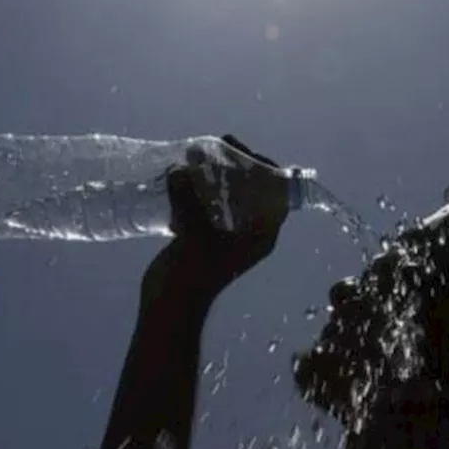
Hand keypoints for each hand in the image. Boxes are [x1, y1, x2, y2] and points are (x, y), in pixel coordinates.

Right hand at [165, 135, 289, 279]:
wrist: (169, 306)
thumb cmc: (192, 275)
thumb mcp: (194, 234)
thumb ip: (189, 200)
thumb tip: (179, 170)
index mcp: (262, 235)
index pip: (278, 194)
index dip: (268, 169)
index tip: (247, 151)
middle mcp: (250, 232)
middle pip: (253, 189)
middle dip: (238, 165)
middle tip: (221, 143)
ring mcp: (227, 233)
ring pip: (229, 194)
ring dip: (216, 173)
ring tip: (197, 152)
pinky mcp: (205, 235)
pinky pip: (208, 203)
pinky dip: (199, 187)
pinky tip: (183, 172)